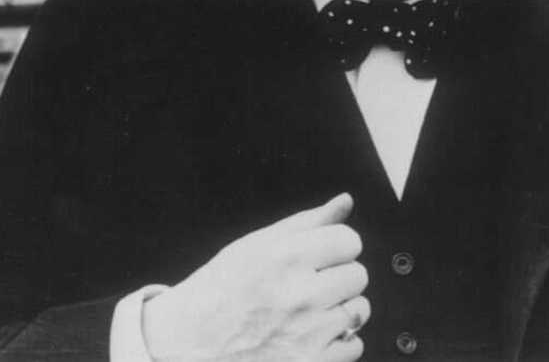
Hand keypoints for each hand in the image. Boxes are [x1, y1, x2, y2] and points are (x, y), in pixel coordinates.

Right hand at [142, 193, 368, 361]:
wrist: (188, 344)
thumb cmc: (219, 291)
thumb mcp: (255, 245)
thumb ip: (307, 222)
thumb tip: (345, 202)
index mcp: (285, 258)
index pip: (348, 240)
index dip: (336, 246)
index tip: (323, 254)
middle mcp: (299, 295)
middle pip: (358, 275)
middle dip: (339, 276)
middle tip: (311, 284)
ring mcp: (307, 335)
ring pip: (360, 310)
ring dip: (342, 309)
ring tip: (311, 310)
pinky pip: (354, 346)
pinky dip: (339, 342)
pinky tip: (312, 335)